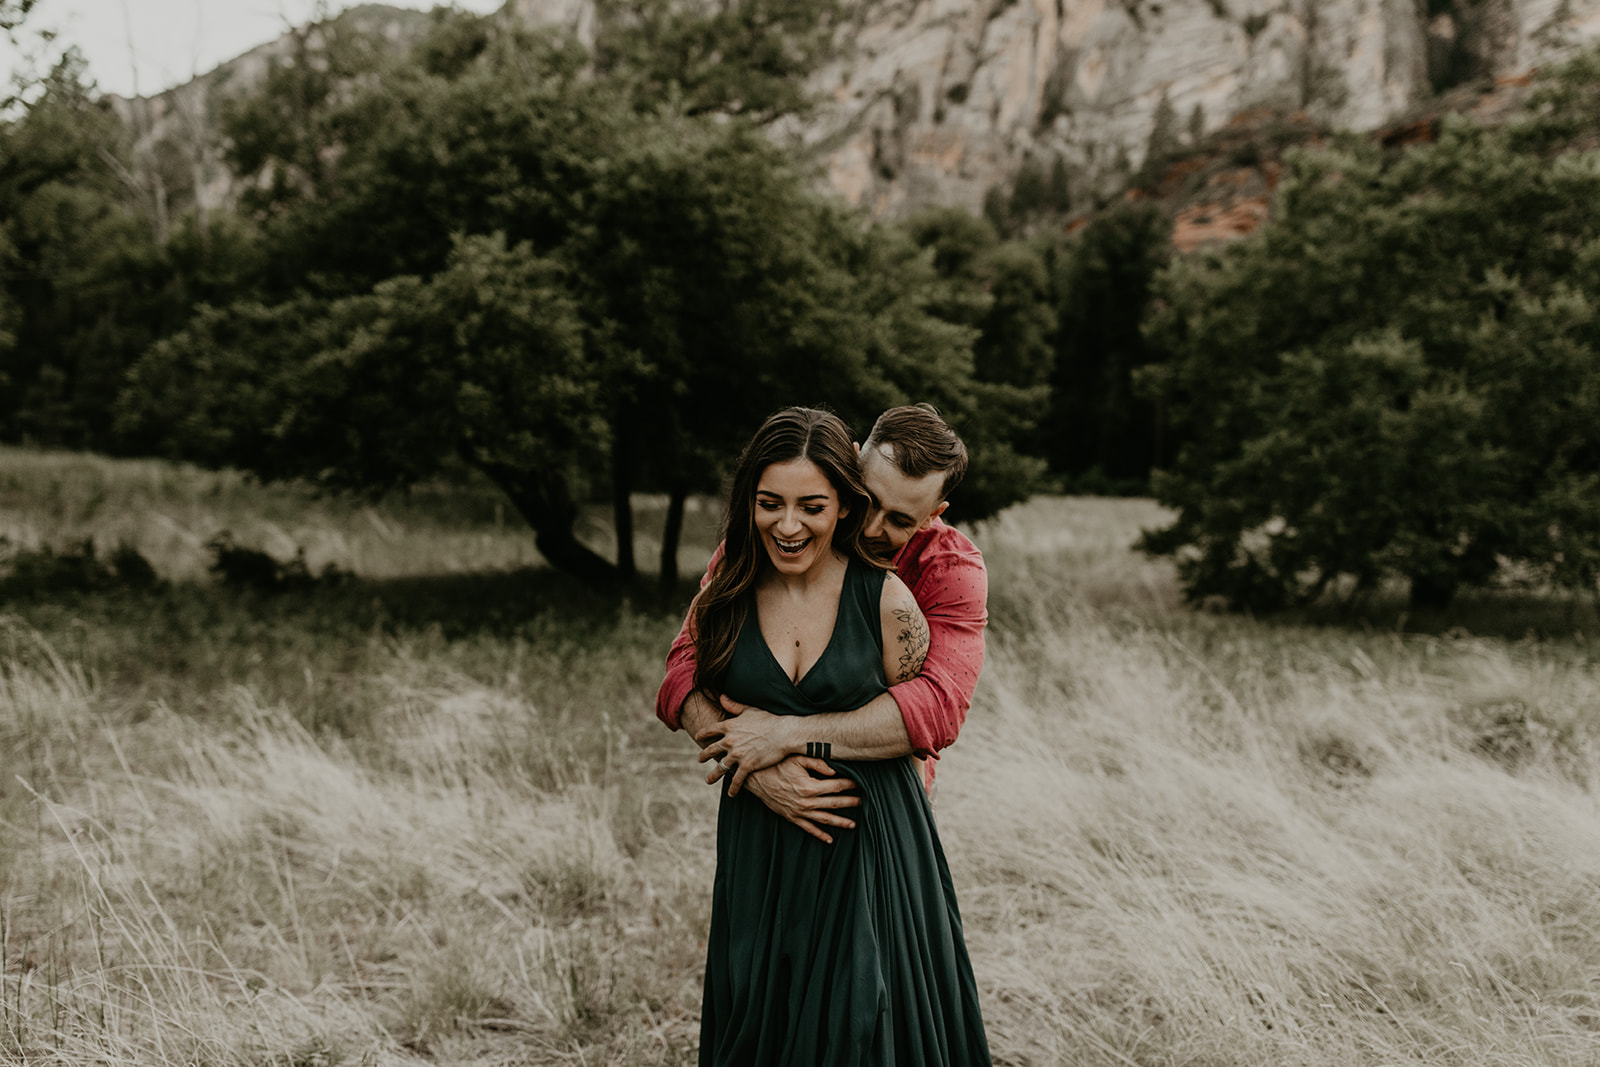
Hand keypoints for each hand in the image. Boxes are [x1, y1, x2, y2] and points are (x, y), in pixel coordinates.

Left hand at [695, 696, 797, 794]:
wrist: (784, 732)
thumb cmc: (769, 719)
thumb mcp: (749, 709)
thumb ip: (734, 705)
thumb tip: (721, 697)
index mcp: (729, 726)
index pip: (709, 731)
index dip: (702, 734)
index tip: (697, 737)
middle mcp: (729, 741)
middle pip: (711, 750)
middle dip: (703, 756)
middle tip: (699, 759)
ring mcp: (737, 754)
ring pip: (720, 768)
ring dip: (713, 775)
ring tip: (708, 780)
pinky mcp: (747, 765)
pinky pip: (736, 780)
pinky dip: (733, 788)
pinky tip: (731, 793)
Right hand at [742, 756, 859, 844]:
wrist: (754, 778)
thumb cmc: (775, 765)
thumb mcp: (796, 758)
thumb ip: (817, 762)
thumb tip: (835, 771)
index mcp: (808, 787)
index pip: (835, 786)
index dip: (849, 784)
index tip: (859, 782)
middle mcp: (805, 802)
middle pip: (834, 804)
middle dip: (850, 802)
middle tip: (863, 801)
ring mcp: (798, 812)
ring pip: (824, 820)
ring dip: (840, 822)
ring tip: (853, 824)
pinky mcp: (791, 817)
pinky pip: (808, 828)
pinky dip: (819, 834)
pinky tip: (829, 839)